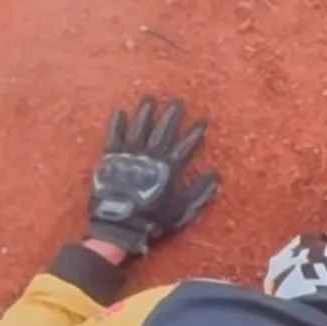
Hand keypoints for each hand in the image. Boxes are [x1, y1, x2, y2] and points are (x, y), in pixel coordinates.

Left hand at [85, 96, 220, 259]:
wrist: (119, 226)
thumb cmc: (152, 220)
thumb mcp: (181, 210)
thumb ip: (199, 191)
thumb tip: (215, 175)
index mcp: (168, 168)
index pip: (186, 145)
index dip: (194, 132)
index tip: (202, 120)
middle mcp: (150, 156)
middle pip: (163, 130)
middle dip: (171, 115)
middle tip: (177, 101)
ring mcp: (129, 155)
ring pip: (139, 127)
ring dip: (145, 112)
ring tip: (150, 99)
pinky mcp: (111, 158)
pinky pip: (114, 136)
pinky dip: (117, 123)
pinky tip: (119, 111)